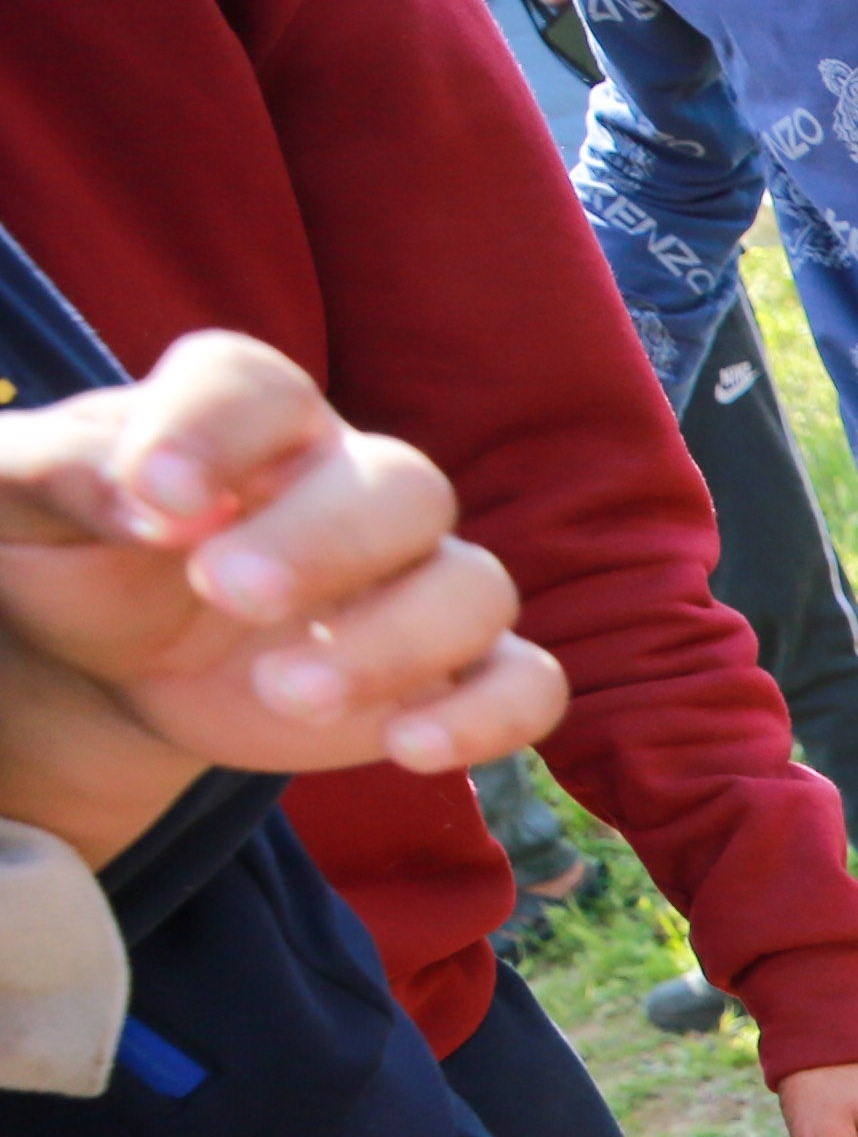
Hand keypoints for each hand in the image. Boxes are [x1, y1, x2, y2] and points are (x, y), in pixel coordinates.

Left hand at [0, 330, 565, 854]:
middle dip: (327, 544)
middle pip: (403, 486)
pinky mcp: (444, 673)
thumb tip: (143, 503)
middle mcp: (347, 486)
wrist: (109, 663)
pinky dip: (492, 714)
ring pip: (474, 587)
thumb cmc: (67, 558)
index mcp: (245, 420)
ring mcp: (411, 581)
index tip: (157, 502)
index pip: (259, 387)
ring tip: (285, 695)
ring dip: (397, 643)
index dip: (217, 433)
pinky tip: (407, 748)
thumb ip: (54, 480)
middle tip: (228, 595)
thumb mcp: (14, 507)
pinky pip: (526, 682)